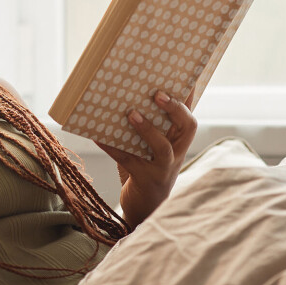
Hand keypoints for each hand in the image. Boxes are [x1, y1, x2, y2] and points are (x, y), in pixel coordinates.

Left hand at [95, 90, 196, 228]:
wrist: (145, 210)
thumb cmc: (146, 170)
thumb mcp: (152, 147)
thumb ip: (150, 126)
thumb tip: (129, 95)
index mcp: (179, 142)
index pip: (189, 115)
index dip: (189, 97)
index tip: (185, 75)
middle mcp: (177, 154)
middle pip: (187, 128)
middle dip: (175, 110)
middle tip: (158, 94)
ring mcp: (163, 169)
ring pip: (163, 149)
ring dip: (147, 130)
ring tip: (131, 114)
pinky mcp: (145, 180)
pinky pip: (127, 160)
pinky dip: (111, 147)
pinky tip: (96, 135)